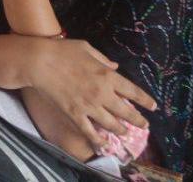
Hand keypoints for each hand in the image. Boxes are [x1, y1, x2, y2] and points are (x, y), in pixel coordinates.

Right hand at [26, 38, 155, 148]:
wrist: (39, 61)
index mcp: (107, 75)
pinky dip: (98, 140)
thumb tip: (115, 67)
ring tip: (125, 133)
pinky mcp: (75, 114)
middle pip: (126, 112)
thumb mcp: (86, 48)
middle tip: (144, 126)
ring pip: (112, 124)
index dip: (145, 100)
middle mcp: (102, 94)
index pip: (133, 91)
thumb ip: (103, 59)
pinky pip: (90, 132)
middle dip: (138, 120)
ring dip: (121, 130)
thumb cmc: (62, 50)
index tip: (153, 106)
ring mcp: (89, 106)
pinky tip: (103, 144)